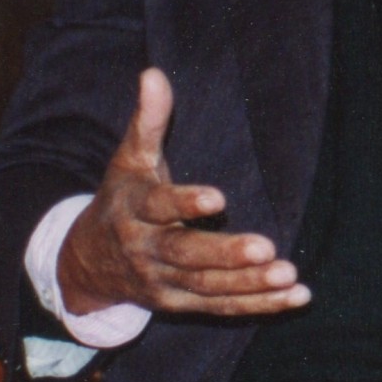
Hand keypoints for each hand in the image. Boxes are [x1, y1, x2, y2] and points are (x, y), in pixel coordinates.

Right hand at [57, 69, 309, 316]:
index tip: (218, 198)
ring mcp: (162, 282)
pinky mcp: (180, 304)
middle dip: (226, 254)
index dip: (185, 203)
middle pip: (187, 255)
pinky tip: (296, 296)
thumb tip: (153, 73)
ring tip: (289, 275)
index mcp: (133, 211)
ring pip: (209, 287)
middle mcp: (146, 251)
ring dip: (250, 285)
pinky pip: (222, 308)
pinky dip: (259, 306)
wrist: (85, 262)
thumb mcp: (129, 159)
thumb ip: (148, 120)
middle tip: (266, 248)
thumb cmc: (121, 199)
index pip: (158, 207)